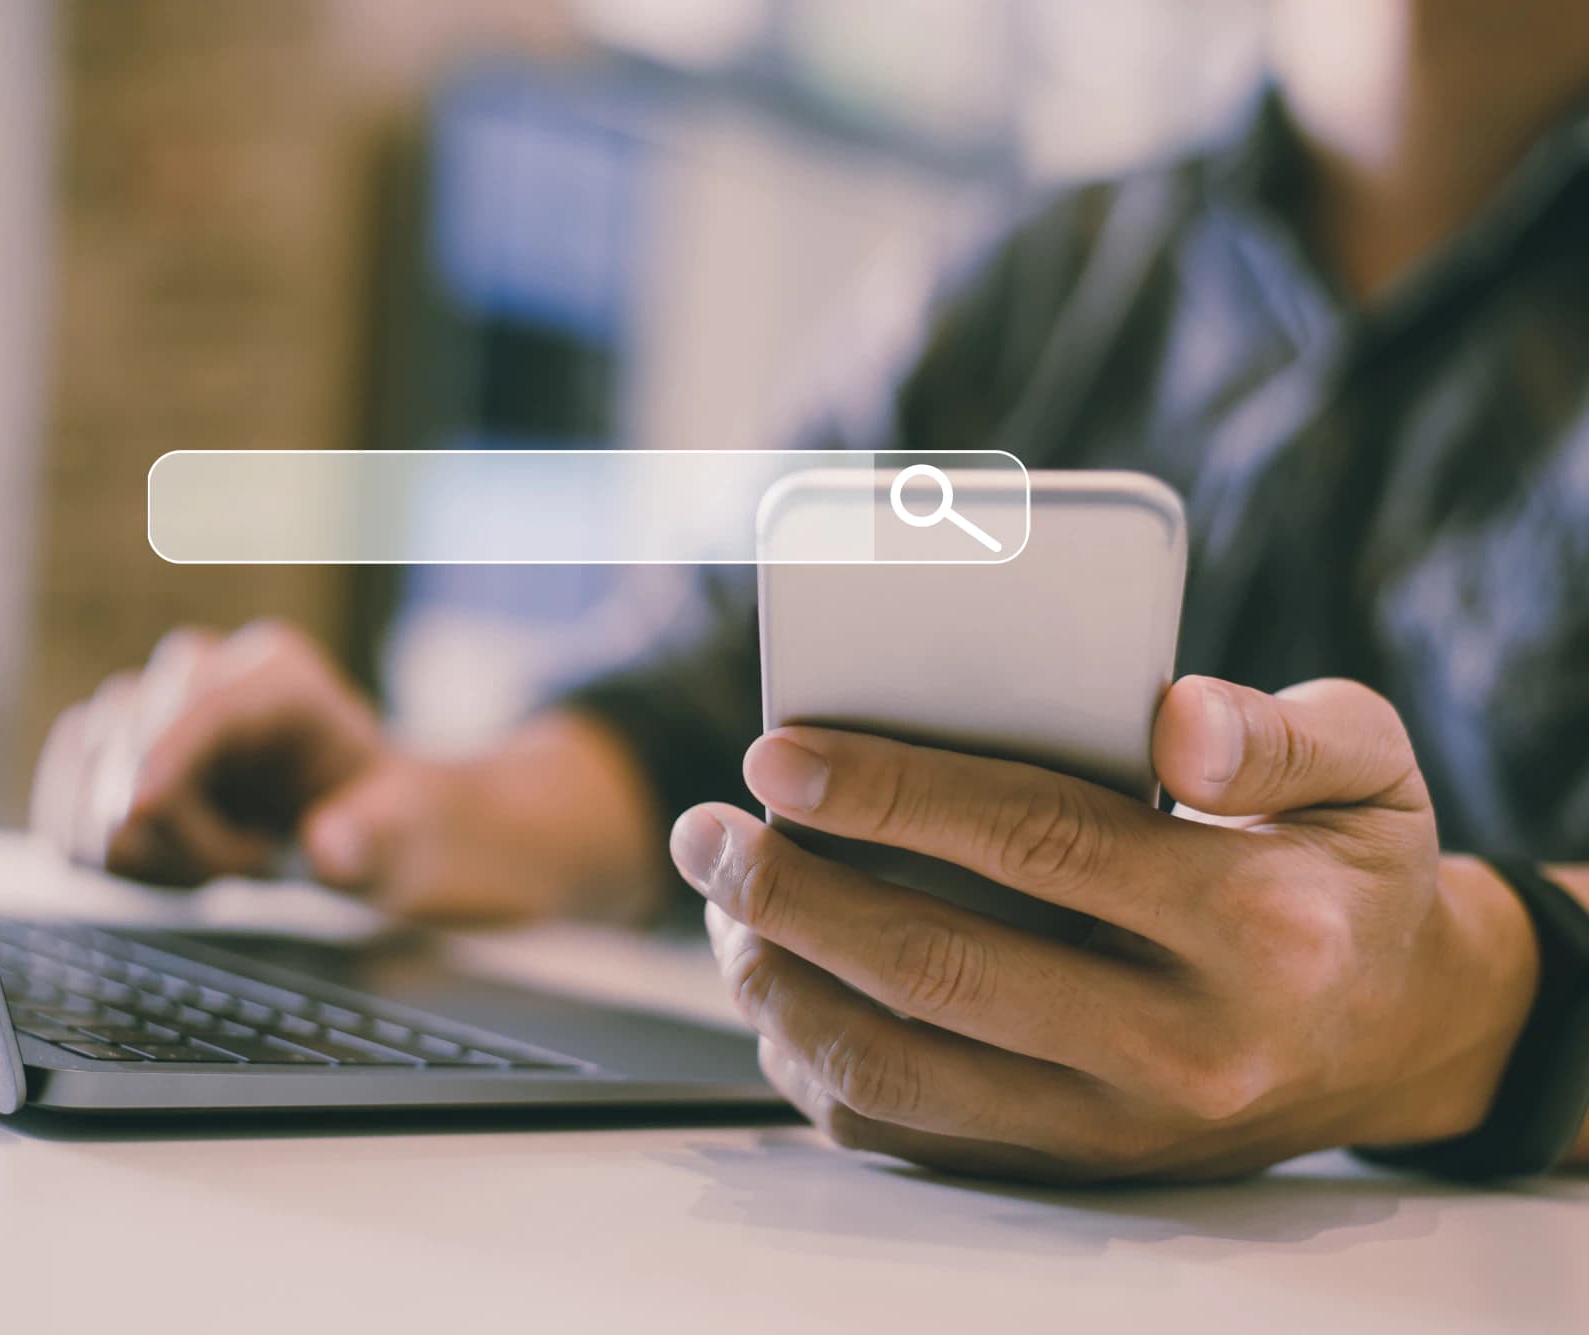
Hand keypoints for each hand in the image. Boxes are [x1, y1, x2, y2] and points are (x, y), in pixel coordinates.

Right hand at [31, 622, 661, 922]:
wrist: (370, 826)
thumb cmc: (392, 825)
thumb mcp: (404, 838)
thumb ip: (370, 841)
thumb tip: (329, 847)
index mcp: (279, 675)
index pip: (203, 706)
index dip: (161, 756)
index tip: (130, 814)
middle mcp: (206, 670)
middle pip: (133, 741)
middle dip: (178, 831)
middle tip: (257, 863)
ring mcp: (152, 705)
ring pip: (90, 777)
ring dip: (145, 847)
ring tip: (227, 859)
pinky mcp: (116, 748)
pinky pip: (64, 802)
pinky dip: (103, 852)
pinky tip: (175, 865)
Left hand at [671, 677, 1538, 1182]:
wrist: (1402, 1034)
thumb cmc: (1351, 874)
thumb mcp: (1365, 768)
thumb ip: (1274, 733)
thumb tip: (1167, 720)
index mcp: (1255, 923)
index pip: (1034, 842)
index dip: (888, 793)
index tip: (777, 755)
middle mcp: (1182, 1044)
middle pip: (938, 967)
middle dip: (792, 892)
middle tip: (707, 831)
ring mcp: (1119, 1124)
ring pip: (902, 1068)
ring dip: (782, 985)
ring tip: (720, 905)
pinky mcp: (1072, 1165)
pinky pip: (910, 1132)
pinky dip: (816, 1065)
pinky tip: (777, 987)